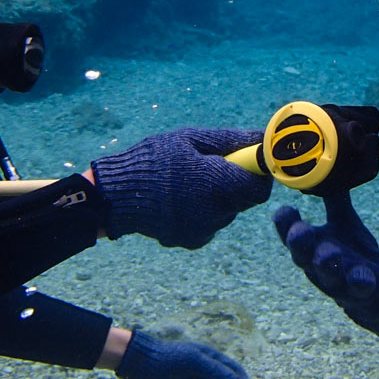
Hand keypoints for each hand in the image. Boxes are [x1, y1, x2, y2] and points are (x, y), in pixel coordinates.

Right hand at [92, 128, 271, 248]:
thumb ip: (231, 140)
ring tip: (188, 183)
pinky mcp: (193, 240)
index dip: (257, 173)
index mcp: (218, 184)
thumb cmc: (154, 160)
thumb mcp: (191, 139)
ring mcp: (205, 229)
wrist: (116, 196)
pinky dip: (203, 211)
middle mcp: (216, 212)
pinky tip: (180, 200)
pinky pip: (210, 222)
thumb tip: (262, 138)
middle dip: (235, 183)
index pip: (260, 188)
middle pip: (244, 199)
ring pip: (227, 211)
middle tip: (211, 168)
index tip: (246, 161)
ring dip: (218, 197)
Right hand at [273, 192, 378, 345]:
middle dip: (300, 243)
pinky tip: (364, 276)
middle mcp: (318, 265)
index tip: (284, 209)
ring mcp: (338, 282)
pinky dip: (360, 283)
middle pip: (302, 257)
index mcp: (312, 246)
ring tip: (330, 252)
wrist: (378, 289)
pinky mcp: (361, 293)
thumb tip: (328, 166)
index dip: (284, 224)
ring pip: (327, 275)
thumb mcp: (343, 223)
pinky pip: (359, 289)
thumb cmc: (353, 253)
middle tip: (301, 229)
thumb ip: (334, 200)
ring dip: (327, 263)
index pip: (290, 234)